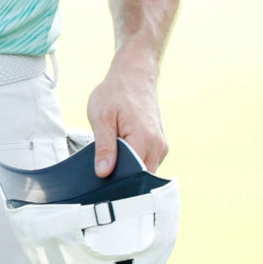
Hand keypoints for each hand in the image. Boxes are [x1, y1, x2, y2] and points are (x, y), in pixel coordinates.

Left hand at [85, 56, 167, 176]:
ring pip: (143, 171)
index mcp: (144, 140)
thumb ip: (104, 147)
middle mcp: (158, 146)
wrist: (134, 75)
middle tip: (101, 176)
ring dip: (127, 169)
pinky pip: (145, 162)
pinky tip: (119, 155)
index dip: (118, 184)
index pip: (134, 176)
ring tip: (109, 160)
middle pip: (140, 177)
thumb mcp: (101, 118)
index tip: (102, 188)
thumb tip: (104, 173)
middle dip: (122, 179)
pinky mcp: (158, 145)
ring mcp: (161, 146)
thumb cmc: (116, 92)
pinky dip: (132, 163)